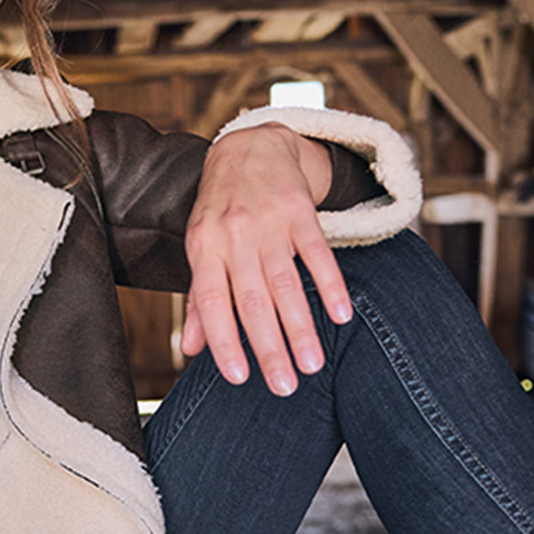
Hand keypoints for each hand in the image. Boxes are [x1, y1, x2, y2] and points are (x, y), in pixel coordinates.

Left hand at [181, 125, 351, 392]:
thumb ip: (200, 297)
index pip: (211, 302)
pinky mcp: (299, 209)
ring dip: (301, 326)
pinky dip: (330, 284)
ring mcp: (268, 221)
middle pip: (252, 300)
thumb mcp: (202, 247)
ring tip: (313, 364)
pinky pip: (316, 251)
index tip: (239, 378)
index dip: (224, 340)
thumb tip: (192, 350)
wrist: (250, 145)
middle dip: (269, 347)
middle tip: (285, 387)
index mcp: (204, 248)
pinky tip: (341, 315)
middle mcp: (233, 236)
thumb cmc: (221, 208)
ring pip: (285, 282)